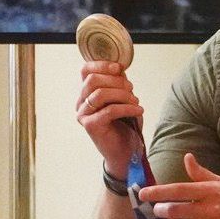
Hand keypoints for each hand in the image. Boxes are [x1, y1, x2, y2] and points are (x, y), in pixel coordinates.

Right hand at [76, 60, 142, 174]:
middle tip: (131, 89)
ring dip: (122, 94)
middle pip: (92, 80)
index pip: (85, 71)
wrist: (126, 153)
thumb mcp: (123, 98)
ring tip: (135, 101)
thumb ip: (118, 83)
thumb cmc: (124, 126)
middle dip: (116, 81)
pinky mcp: (90, 126)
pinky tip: (138, 110)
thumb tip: (120, 68)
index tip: (119, 68)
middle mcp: (81, 103)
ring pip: (100, 94)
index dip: (102, 65)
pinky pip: (109, 110)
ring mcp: (83, 115)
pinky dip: (127, 108)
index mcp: (86, 93)